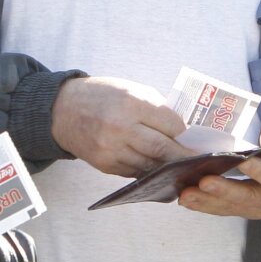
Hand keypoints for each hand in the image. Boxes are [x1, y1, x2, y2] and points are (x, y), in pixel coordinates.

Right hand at [51, 76, 190, 175]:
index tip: (197, 139)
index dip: (186, 133)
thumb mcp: (129, 89)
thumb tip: (182, 130)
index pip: (171, 124)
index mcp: (130, 103)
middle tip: (199, 161)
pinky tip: (156, 168)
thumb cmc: (101, 95)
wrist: (61, 110)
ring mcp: (111, 149)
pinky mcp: (105, 165)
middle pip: (164, 149)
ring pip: (151, 165)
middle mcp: (121, 128)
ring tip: (182, 167)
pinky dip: (148, 170)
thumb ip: (155, 107)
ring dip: (167, 167)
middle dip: (184, 156)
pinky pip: (134, 172)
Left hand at [177, 126, 260, 219]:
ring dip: (206, 202)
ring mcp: (257, 209)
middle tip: (203, 183)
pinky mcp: (244, 211)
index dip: (260, 171)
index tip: (242, 161)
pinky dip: (203, 205)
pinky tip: (184, 199)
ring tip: (184, 195)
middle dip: (223, 191)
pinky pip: (223, 210)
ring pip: (231, 207)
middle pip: (247, 197)